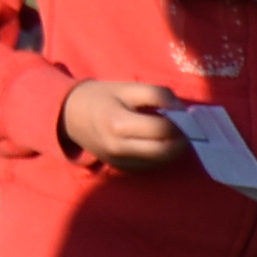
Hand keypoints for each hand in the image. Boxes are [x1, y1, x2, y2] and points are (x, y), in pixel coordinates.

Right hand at [58, 75, 191, 168]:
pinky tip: (159, 141)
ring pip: (161, 161)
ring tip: (174, 133)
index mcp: (118, 123)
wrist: (69, 115)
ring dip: (174, 149)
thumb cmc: (100, 97)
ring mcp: (118, 160)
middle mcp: (118, 147)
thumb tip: (182, 110)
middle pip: (165, 151)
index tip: (184, 114)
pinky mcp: (120, 167)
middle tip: (187, 127)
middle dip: (182, 140)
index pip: (162, 129)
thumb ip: (157, 94)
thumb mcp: (127, 88)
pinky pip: (150, 165)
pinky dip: (161, 155)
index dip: (180, 122)